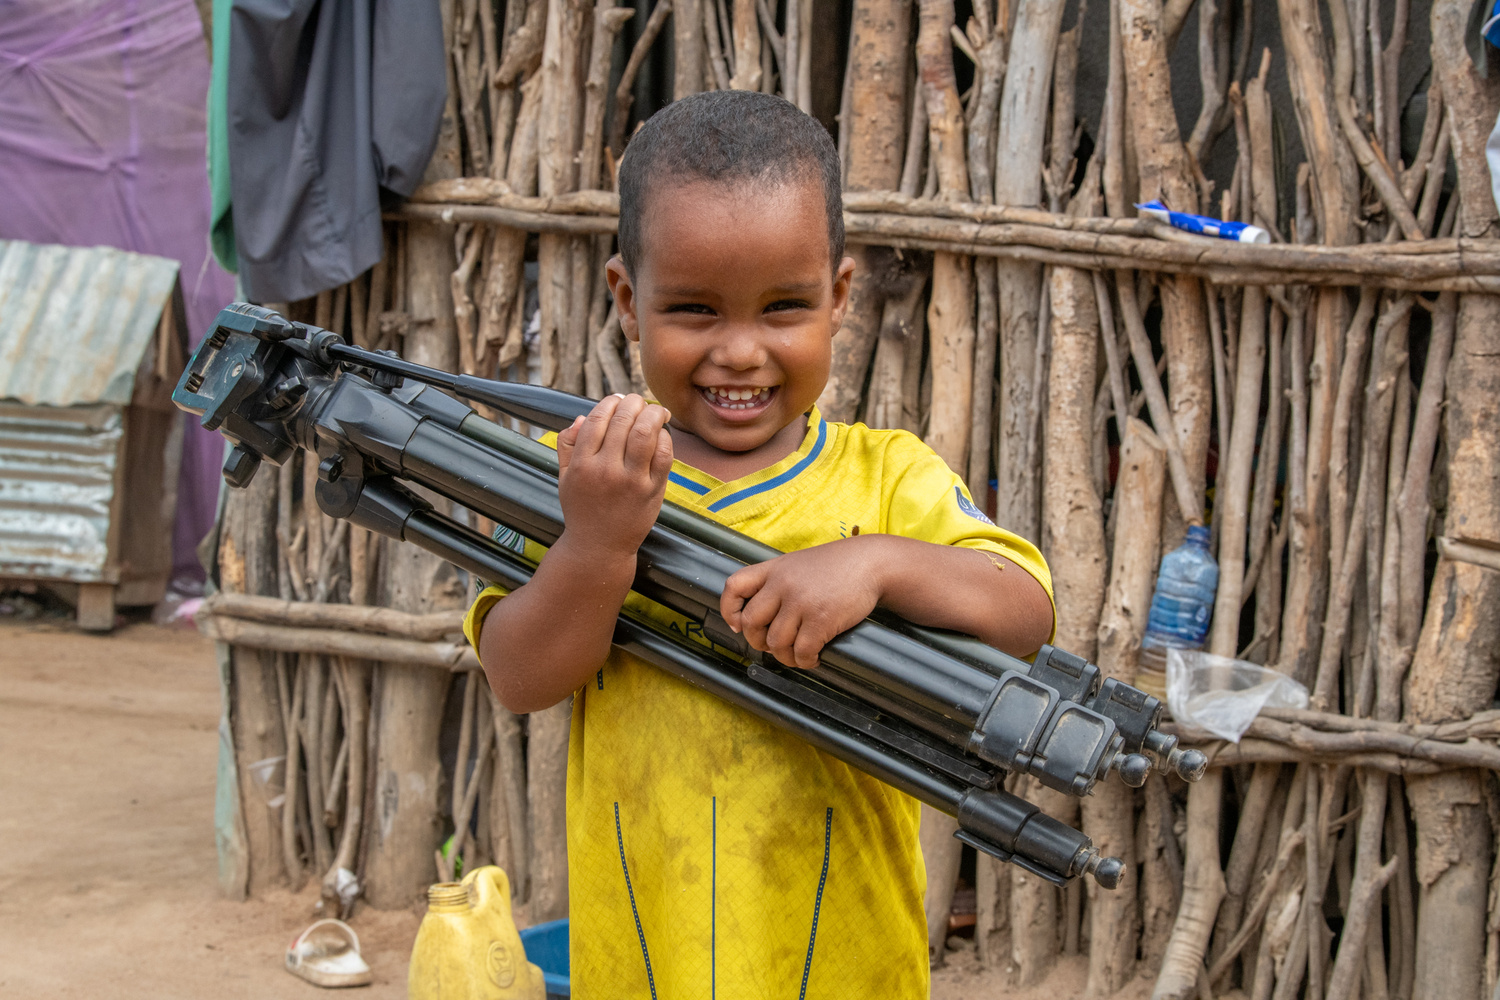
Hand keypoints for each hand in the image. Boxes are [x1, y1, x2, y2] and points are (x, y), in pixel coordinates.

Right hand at [556, 394, 673, 560]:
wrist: (599, 548)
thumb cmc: (582, 509)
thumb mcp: (564, 478)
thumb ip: (567, 445)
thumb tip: (583, 417)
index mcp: (582, 464)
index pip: (597, 419)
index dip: (610, 403)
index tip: (617, 400)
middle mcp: (606, 471)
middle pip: (623, 421)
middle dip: (633, 403)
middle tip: (638, 401)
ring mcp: (631, 481)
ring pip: (646, 433)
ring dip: (653, 413)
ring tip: (656, 411)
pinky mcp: (652, 491)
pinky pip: (664, 454)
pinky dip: (665, 437)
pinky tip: (662, 434)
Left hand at [719, 537, 887, 668]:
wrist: (871, 563)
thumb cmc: (836, 566)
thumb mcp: (799, 564)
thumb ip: (777, 582)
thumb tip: (759, 617)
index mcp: (774, 569)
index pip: (734, 587)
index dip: (730, 610)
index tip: (739, 624)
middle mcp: (783, 584)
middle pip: (752, 622)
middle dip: (759, 641)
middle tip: (775, 646)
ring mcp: (801, 602)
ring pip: (775, 643)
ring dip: (785, 657)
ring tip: (798, 655)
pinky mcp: (821, 619)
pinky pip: (802, 651)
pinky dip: (806, 661)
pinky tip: (814, 658)